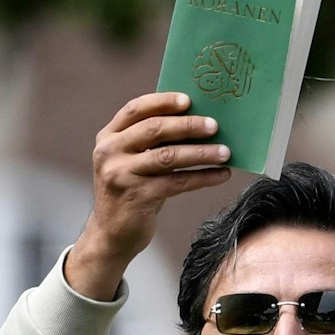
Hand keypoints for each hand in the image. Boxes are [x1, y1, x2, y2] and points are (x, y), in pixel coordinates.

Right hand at [66, 92, 230, 299]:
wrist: (111, 234)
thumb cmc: (131, 191)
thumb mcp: (131, 161)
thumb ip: (151, 141)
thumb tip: (197, 121)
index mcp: (108, 137)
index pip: (136, 109)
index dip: (163, 101)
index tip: (189, 100)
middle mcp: (110, 153)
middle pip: (153, 130)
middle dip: (188, 126)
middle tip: (215, 125)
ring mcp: (121, 175)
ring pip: (168, 157)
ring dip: (201, 153)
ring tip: (225, 152)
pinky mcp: (137, 198)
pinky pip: (177, 183)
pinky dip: (202, 177)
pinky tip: (221, 175)